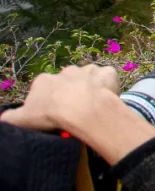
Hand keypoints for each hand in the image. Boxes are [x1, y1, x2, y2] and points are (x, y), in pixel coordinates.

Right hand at [2, 64, 154, 164]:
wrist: (81, 108)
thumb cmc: (50, 113)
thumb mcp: (21, 119)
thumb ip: (10, 118)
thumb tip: (3, 119)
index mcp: (44, 80)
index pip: (44, 89)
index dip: (49, 103)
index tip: (53, 116)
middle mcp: (66, 71)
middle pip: (67, 83)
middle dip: (70, 94)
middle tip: (74, 113)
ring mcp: (88, 71)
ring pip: (88, 77)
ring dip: (90, 89)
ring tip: (92, 106)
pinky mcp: (107, 75)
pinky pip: (108, 76)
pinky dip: (109, 84)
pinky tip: (107, 97)